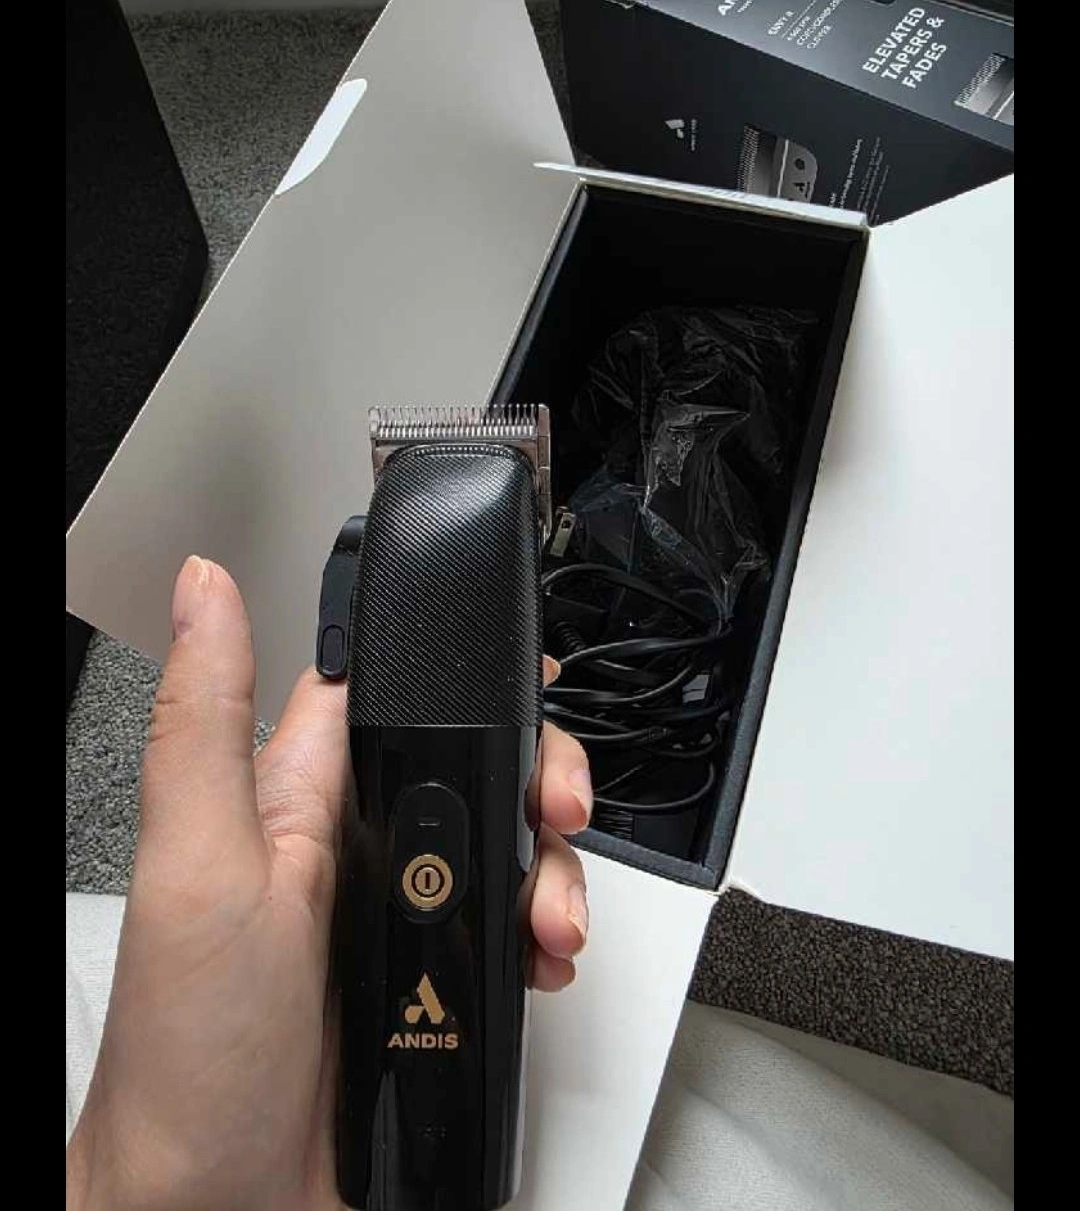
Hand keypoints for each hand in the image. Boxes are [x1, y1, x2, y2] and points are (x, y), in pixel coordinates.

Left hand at [66, 556, 591, 1210]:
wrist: (224, 1209)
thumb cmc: (191, 1051)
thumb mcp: (198, 864)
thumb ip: (207, 720)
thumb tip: (202, 587)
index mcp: (299, 798)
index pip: (391, 692)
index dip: (466, 673)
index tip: (531, 681)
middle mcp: (355, 847)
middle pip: (476, 763)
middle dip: (537, 778)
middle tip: (556, 807)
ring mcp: (400, 915)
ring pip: (508, 844)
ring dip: (553, 865)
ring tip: (550, 919)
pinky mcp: (435, 976)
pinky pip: (514, 925)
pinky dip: (547, 932)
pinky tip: (545, 956)